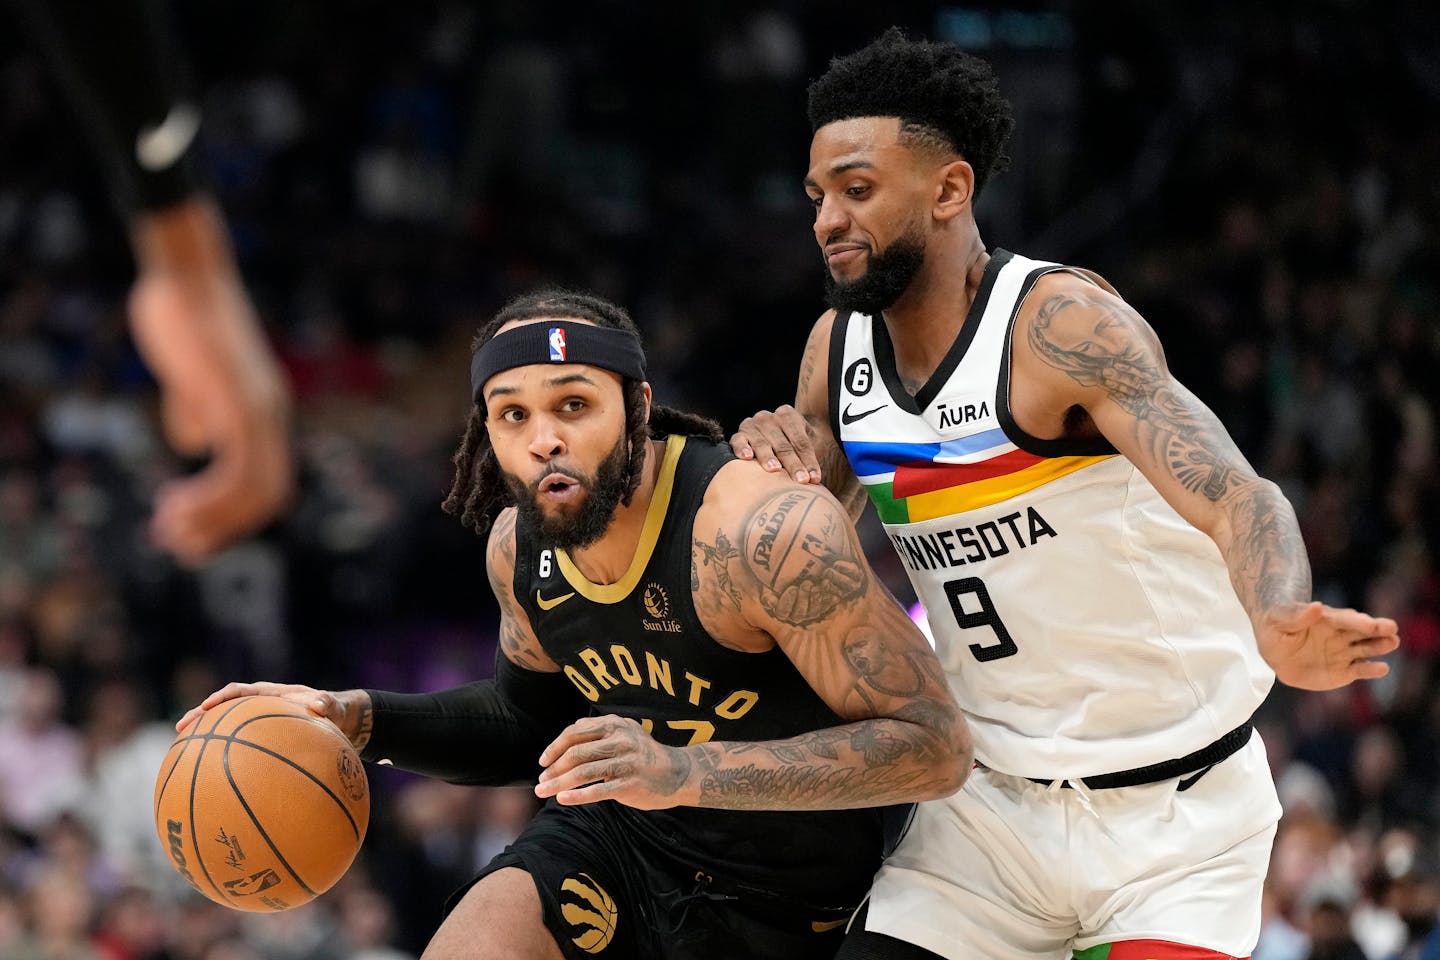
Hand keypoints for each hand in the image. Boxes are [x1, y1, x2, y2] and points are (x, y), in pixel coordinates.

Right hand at [128, 198, 293, 565]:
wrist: (185, 274)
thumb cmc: (182, 317)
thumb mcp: (191, 373)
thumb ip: (195, 407)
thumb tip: (194, 442)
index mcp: (263, 411)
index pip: (268, 483)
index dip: (234, 515)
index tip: (190, 528)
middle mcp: (272, 415)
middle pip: (271, 496)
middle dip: (226, 529)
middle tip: (178, 545)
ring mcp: (260, 410)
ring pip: (258, 490)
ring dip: (214, 521)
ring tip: (171, 530)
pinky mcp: (239, 402)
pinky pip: (239, 468)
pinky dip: (211, 498)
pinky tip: (175, 502)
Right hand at [175, 680, 372, 751]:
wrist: (339, 720)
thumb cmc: (334, 712)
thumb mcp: (333, 707)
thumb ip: (327, 704)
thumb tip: (322, 704)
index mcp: (271, 694)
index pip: (241, 691)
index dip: (223, 697)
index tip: (207, 706)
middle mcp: (259, 707)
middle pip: (223, 709)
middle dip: (201, 716)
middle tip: (180, 728)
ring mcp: (257, 725)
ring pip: (225, 729)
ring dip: (204, 738)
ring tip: (181, 753)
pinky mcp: (260, 741)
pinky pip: (238, 748)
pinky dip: (224, 759)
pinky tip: (212, 780)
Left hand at [535, 715, 692, 809]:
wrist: (678, 773)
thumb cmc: (645, 754)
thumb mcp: (626, 732)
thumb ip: (600, 730)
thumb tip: (570, 732)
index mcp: (615, 725)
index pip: (575, 733)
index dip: (555, 746)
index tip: (543, 761)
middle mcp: (620, 740)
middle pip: (576, 754)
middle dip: (553, 769)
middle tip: (540, 782)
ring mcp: (626, 763)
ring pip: (583, 773)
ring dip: (558, 783)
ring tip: (543, 792)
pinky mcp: (630, 784)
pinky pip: (598, 791)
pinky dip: (577, 796)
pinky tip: (562, 800)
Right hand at [730, 405, 821, 484]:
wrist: (774, 436)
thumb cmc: (794, 445)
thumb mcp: (809, 444)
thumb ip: (812, 457)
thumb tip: (815, 479)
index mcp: (788, 415)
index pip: (801, 441)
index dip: (809, 460)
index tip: (814, 478)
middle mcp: (768, 417)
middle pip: (783, 444)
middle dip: (793, 464)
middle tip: (801, 480)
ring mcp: (752, 425)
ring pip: (762, 443)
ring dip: (768, 457)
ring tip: (775, 470)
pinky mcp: (739, 435)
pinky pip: (738, 441)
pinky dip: (742, 448)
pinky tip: (747, 457)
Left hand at [1257, 601, 1400, 690]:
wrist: (1274, 652)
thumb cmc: (1275, 630)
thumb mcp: (1279, 621)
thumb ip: (1297, 616)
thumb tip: (1316, 606)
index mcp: (1326, 619)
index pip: (1345, 619)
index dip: (1357, 621)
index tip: (1370, 623)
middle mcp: (1340, 635)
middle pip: (1363, 630)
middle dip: (1378, 629)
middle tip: (1392, 628)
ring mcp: (1344, 653)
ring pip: (1366, 649)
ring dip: (1380, 646)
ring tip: (1393, 642)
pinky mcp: (1343, 671)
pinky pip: (1360, 670)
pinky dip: (1371, 670)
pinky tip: (1383, 668)